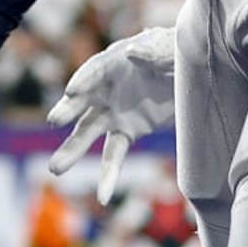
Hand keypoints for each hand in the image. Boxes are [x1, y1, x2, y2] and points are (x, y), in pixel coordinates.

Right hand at [48, 26, 177, 202]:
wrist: (193, 74)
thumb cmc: (176, 54)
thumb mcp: (169, 49)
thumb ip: (152, 51)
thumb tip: (131, 52)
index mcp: (116, 62)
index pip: (96, 69)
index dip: (85, 79)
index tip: (73, 91)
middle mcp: (108, 88)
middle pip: (84, 101)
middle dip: (69, 109)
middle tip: (54, 119)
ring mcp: (115, 112)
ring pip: (88, 131)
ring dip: (73, 149)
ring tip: (56, 167)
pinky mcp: (127, 131)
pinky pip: (113, 154)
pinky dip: (107, 175)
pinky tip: (102, 196)